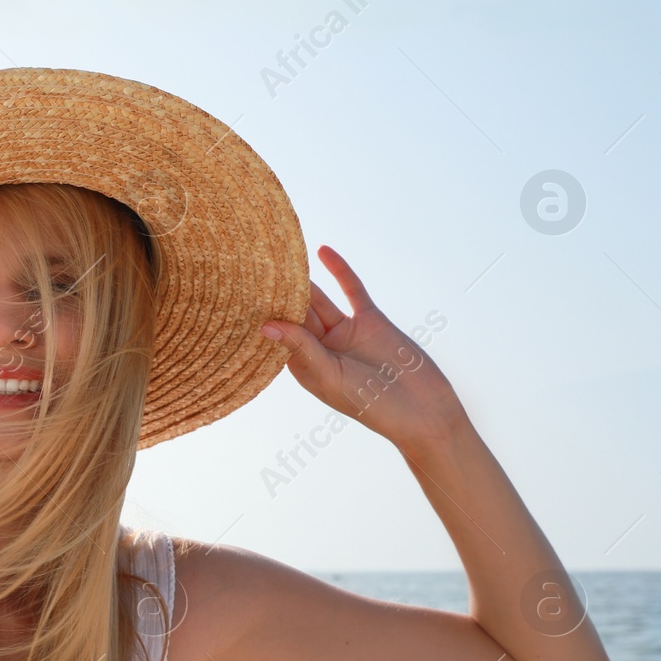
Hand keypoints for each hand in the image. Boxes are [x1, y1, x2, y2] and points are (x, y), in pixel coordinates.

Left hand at [260, 246, 467, 449]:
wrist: (423, 410)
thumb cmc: (371, 404)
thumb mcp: (330, 375)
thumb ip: (301, 347)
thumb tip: (265, 325)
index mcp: (305, 367)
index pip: (277, 336)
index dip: (261, 316)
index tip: (238, 295)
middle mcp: (321, 348)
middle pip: (295, 315)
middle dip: (278, 294)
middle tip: (254, 266)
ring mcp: (346, 333)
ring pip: (319, 300)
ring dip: (303, 280)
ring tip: (280, 255)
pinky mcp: (370, 320)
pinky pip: (351, 290)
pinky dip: (338, 271)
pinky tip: (321, 251)